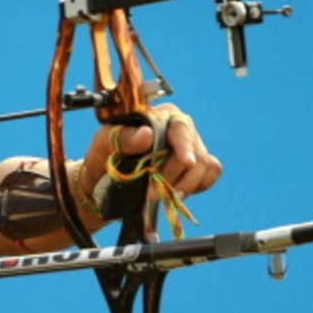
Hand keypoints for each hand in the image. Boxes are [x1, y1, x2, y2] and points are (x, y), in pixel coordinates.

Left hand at [78, 103, 221, 210]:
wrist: (103, 179)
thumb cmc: (104, 155)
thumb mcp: (104, 144)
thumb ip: (123, 137)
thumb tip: (147, 134)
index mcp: (159, 116)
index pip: (180, 127)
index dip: (184, 145)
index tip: (186, 162)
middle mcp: (179, 129)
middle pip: (194, 152)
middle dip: (174, 176)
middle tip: (151, 194)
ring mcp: (190, 148)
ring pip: (205, 166)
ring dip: (184, 186)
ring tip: (162, 196)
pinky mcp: (195, 167)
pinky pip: (209, 175)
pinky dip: (196, 187)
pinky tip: (176, 193)